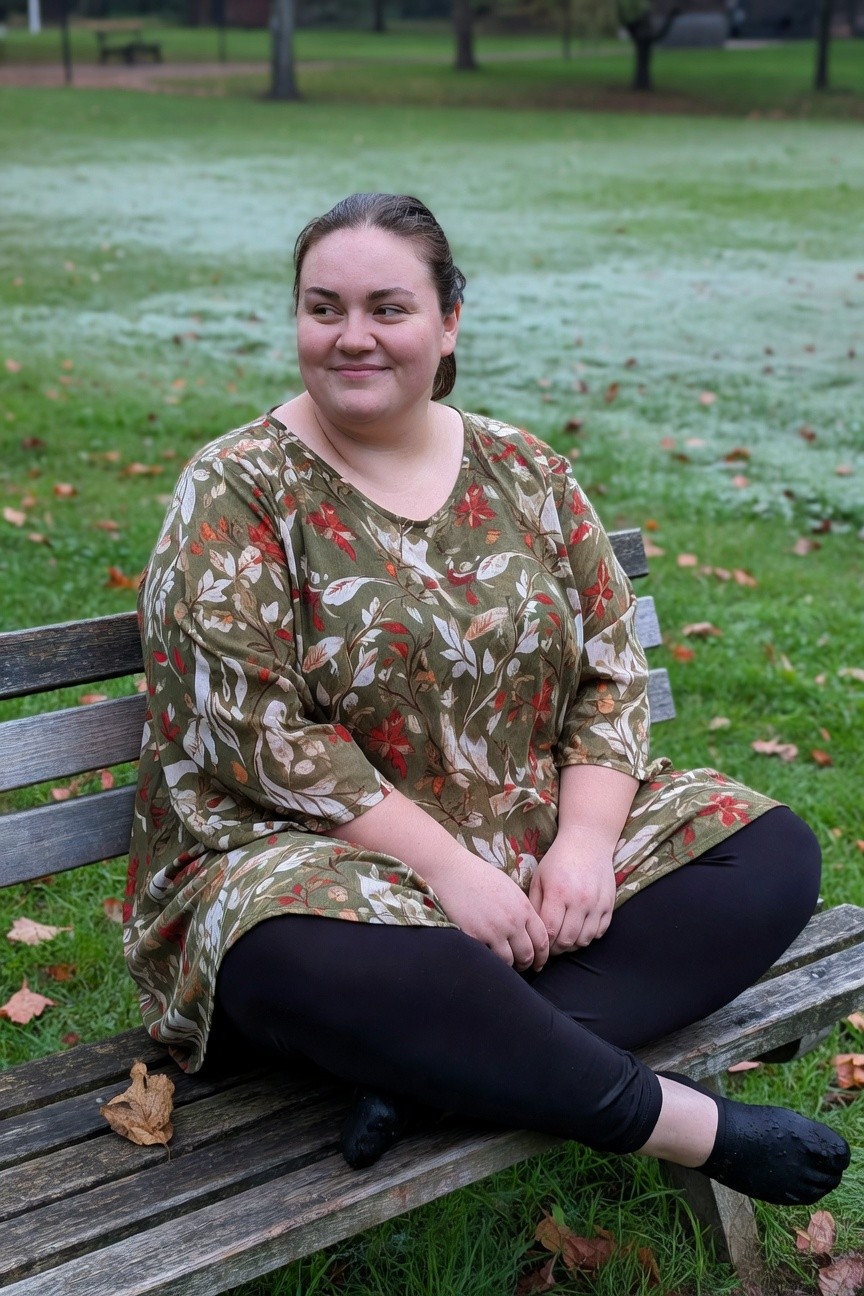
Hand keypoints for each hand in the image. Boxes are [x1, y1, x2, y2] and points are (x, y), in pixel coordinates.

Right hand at [429, 851, 549, 972]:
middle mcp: (512, 921)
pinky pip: (487, 959)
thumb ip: (522, 910)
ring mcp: (493, 931)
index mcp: (523, 908)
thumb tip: (528, 931)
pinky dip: (489, 961)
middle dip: (526, 965)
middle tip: (521, 967)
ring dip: (508, 967)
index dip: (542, 956)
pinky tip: (487, 958)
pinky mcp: (474, 937)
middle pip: (527, 955)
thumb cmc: (479, 876)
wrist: (452, 871)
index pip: (542, 940)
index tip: (538, 963)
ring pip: (509, 962)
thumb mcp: (509, 889)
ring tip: (504, 965)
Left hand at [528, 837, 616, 956]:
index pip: (550, 931)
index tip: (539, 943)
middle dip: (556, 948)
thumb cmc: (558, 860)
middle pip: (567, 940)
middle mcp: (579, 900)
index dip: (543, 943)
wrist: (588, 842)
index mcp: (558, 893)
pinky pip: (599, 932)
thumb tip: (532, 930)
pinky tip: (580, 928)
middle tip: (550, 945)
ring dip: (573, 944)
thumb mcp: (539, 878)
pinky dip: (589, 936)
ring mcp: (596, 903)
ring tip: (565, 938)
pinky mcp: (609, 904)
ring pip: (584, 940)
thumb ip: (534, 904)